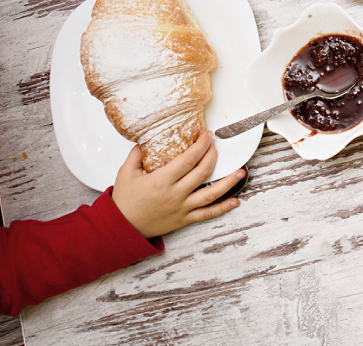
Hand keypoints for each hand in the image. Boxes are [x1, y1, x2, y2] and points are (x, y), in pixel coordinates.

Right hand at [113, 131, 245, 238]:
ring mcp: (182, 208)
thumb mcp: (126, 173)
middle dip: (213, 156)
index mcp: (161, 180)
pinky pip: (207, 214)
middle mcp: (175, 194)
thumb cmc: (124, 201)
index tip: (208, 135)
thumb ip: (137, 154)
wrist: (122, 227)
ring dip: (228, 183)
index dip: (201, 146)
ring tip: (241, 172)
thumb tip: (147, 139)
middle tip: (217, 146)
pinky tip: (235, 201)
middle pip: (202, 172)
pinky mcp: (184, 219)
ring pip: (210, 194)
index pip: (188, 159)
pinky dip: (222, 208)